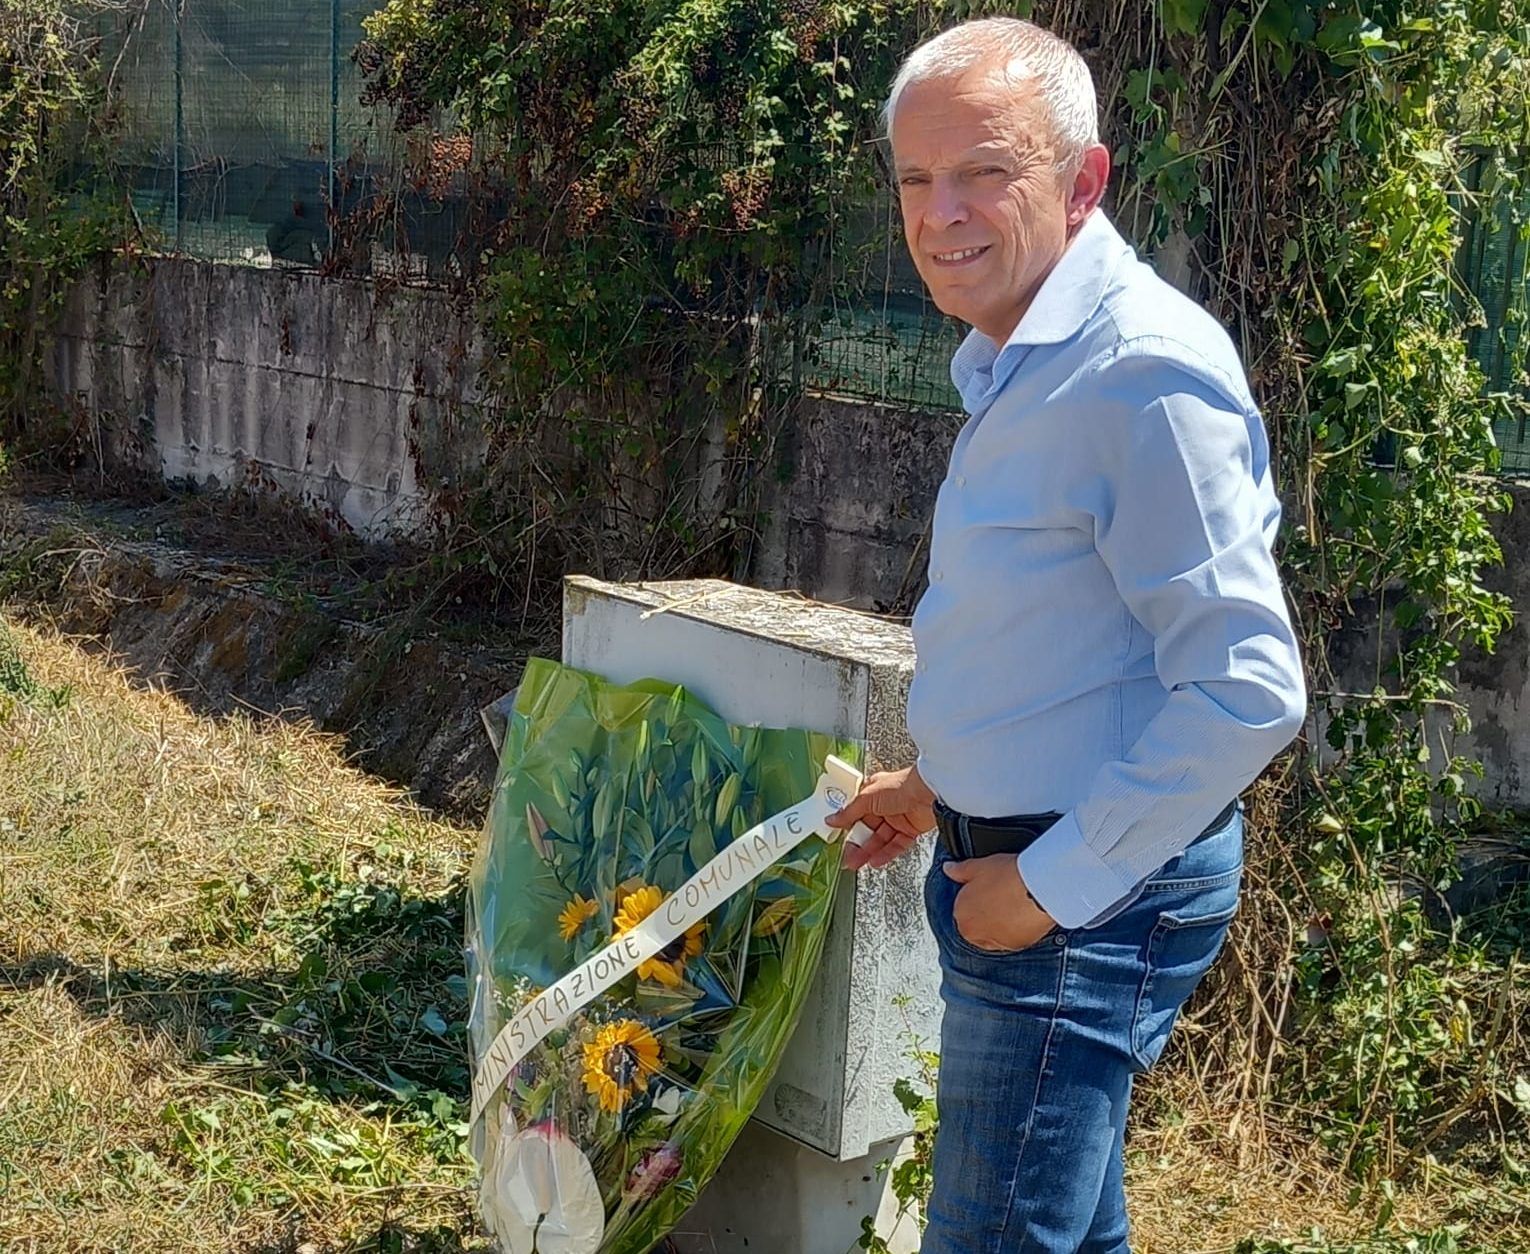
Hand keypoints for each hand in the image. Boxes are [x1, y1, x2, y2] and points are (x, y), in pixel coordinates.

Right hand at [825, 766, 936, 870]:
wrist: (929, 792)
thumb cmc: (900, 785)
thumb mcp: (867, 798)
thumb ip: (849, 812)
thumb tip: (832, 819)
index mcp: (872, 793)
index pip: (855, 814)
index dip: (847, 828)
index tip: (838, 840)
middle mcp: (884, 806)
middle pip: (867, 830)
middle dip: (857, 845)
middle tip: (848, 858)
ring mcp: (898, 819)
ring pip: (880, 840)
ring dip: (868, 853)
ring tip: (857, 864)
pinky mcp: (911, 830)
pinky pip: (895, 846)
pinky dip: (885, 854)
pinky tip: (875, 861)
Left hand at [942, 855, 1056, 951]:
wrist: (1038, 888)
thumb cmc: (1007, 876)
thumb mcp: (978, 866)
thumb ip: (959, 870)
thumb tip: (948, 869)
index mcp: (961, 916)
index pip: (963, 910)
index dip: (976, 897)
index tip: (988, 889)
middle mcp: (975, 935)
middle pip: (978, 924)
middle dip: (987, 912)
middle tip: (1002, 894)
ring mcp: (997, 943)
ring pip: (995, 933)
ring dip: (1001, 922)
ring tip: (1015, 902)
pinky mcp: (1018, 946)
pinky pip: (1013, 938)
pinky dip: (1016, 928)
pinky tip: (1024, 913)